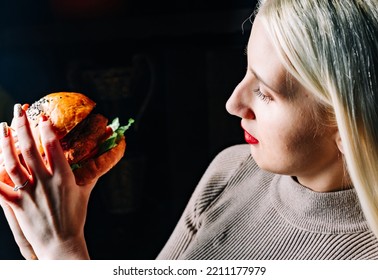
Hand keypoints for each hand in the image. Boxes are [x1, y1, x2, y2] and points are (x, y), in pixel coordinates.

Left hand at [0, 104, 95, 258]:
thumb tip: (104, 157)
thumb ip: (92, 173)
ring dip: (5, 142)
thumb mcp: (85, 192)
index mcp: (63, 177)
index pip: (53, 146)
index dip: (47, 129)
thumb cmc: (74, 217)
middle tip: (19, 110)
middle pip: (29, 148)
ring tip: (2, 127)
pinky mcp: (16, 204)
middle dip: (22, 125)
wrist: (61, 243)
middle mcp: (44, 182)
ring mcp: (28, 193)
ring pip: (11, 162)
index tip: (42, 117)